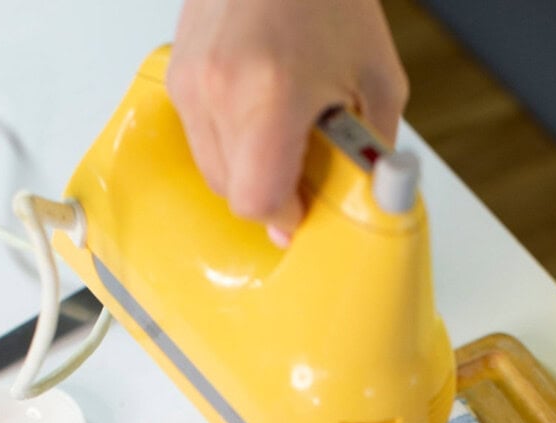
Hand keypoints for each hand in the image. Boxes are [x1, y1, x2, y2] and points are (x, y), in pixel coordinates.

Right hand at [167, 0, 407, 242]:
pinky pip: (201, 135)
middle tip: (302, 162)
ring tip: (283, 127)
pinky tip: (259, 107)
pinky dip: (231, 138)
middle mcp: (218, 89)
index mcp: (270, 94)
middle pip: (232, 192)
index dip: (284, 216)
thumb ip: (373, 152)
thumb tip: (372, 201)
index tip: (304, 208)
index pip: (257, 200)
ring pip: (212, 168)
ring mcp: (191, 80)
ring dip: (249, 166)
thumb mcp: (377, 79)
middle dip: (269, 190)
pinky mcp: (178, 73)